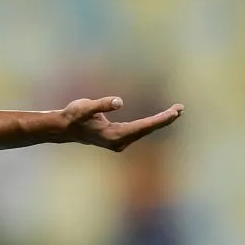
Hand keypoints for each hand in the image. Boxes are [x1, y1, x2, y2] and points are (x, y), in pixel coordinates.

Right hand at [58, 96, 182, 151]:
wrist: (64, 128)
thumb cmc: (74, 116)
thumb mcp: (85, 107)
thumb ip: (102, 104)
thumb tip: (119, 102)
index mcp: (115, 135)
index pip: (143, 127)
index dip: (159, 120)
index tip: (174, 112)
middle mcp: (119, 142)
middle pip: (147, 130)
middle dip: (164, 120)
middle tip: (180, 109)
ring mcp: (119, 142)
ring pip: (144, 131)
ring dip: (160, 121)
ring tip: (175, 111)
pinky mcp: (118, 138)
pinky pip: (139, 130)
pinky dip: (151, 123)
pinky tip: (160, 118)